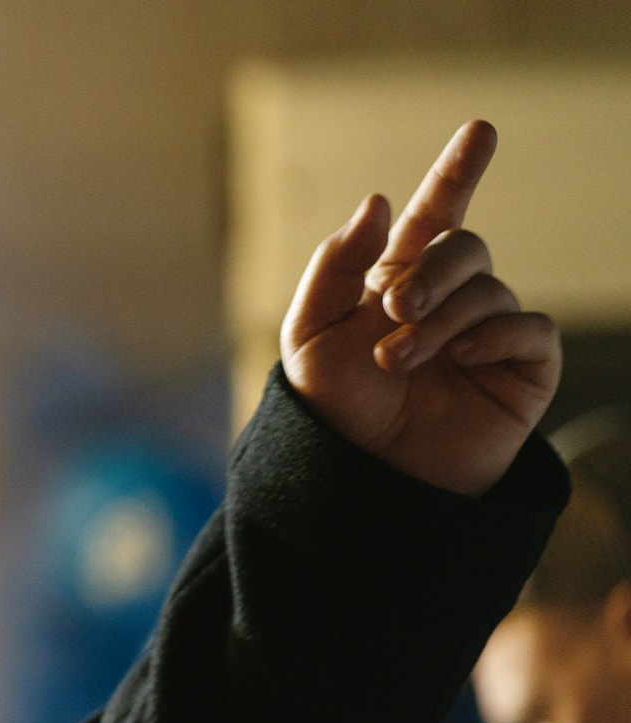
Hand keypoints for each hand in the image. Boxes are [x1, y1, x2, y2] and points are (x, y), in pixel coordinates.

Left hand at [281, 121, 559, 496]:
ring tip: (395, 359)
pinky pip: (528, 328)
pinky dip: (491, 337)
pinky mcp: (522, 370)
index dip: (458, 172)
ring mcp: (488, 332)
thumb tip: (378, 199)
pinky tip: (457, 362)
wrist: (360, 477)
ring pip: (488, 288)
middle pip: (463, 246)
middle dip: (428, 271)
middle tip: (392, 311)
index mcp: (396, 280)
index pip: (435, 214)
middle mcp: (448, 299)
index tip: (481, 130)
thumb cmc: (332, 410)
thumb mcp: (309, 334)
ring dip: (439, 319)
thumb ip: (336, 264)